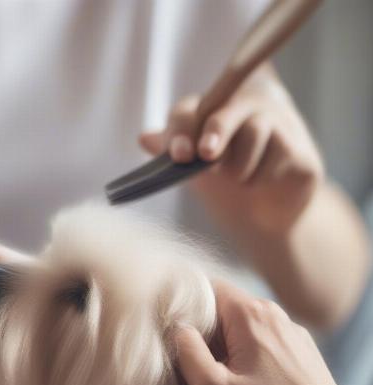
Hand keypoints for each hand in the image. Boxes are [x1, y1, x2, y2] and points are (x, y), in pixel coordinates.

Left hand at [140, 67, 323, 233]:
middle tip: (206, 154)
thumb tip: (144, 137)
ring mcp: (278, 122)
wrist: (262, 219)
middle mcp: (246, 105)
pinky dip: (262, 177)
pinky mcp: (300, 149)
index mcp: (211, 109)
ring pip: (254, 132)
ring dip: (239, 168)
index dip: (181, 129)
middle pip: (227, 108)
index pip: (190, 110)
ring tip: (239, 180)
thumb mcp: (192, 170)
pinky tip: (262, 182)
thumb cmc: (223, 187)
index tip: (178, 155)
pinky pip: (278, 156)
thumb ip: (173, 151)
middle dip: (215, 130)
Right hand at [175, 281, 354, 384]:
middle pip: (224, 308)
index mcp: (250, 316)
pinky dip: (247, 359)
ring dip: (226, 349)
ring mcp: (292, 335)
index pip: (207, 288)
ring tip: (222, 382)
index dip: (186, 308)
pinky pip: (262, 344)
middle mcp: (274, 316)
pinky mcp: (301, 355)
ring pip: (243, 328)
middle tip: (196, 367)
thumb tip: (180, 329)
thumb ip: (190, 354)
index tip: (177, 338)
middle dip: (205, 333)